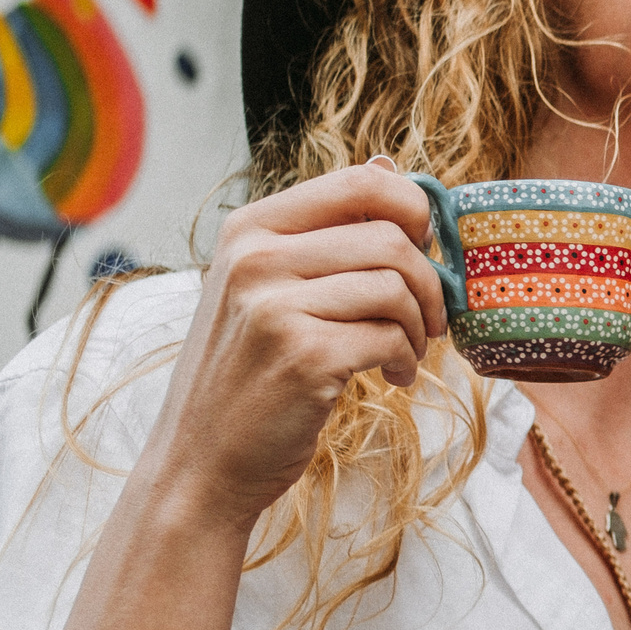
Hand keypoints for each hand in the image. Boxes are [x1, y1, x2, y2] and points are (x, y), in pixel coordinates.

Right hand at [149, 156, 448, 529]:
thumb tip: (391, 166)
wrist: (201, 463)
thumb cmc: (249, 373)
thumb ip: (325, 233)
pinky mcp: (304, 356)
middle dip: (429, 283)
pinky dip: (408, 360)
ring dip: (421, 326)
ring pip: (398, 286)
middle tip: (428, 319)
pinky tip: (392, 377)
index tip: (425, 249)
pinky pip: (393, 336)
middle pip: (392, 238)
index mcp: (250, 228)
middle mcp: (255, 258)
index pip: (361, 181)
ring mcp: (274, 307)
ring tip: (406, 352)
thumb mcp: (267, 288)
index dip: (415, 211)